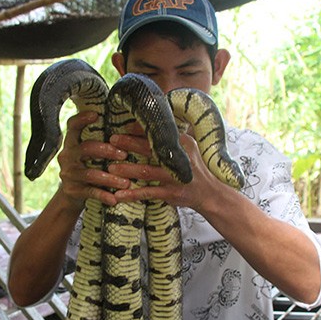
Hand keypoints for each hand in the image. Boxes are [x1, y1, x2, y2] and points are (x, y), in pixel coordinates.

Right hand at [55, 111, 129, 207]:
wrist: (72, 196)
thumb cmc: (89, 168)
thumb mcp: (90, 154)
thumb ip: (101, 142)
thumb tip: (131, 127)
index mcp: (72, 142)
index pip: (72, 126)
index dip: (82, 119)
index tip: (96, 115)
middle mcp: (67, 156)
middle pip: (86, 148)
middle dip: (108, 151)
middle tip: (125, 155)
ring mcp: (68, 173)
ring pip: (90, 174)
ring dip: (110, 178)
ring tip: (127, 182)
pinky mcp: (72, 190)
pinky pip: (90, 192)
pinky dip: (103, 195)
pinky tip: (114, 199)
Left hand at [107, 128, 223, 211]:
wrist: (209, 193)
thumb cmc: (193, 167)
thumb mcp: (187, 148)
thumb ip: (170, 138)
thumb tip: (146, 124)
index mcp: (182, 143)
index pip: (159, 133)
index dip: (140, 129)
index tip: (123, 127)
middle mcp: (179, 159)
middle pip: (150, 149)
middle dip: (129, 144)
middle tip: (112, 141)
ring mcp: (175, 177)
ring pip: (146, 171)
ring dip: (127, 169)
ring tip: (111, 168)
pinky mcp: (172, 193)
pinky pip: (148, 193)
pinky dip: (133, 194)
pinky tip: (119, 195)